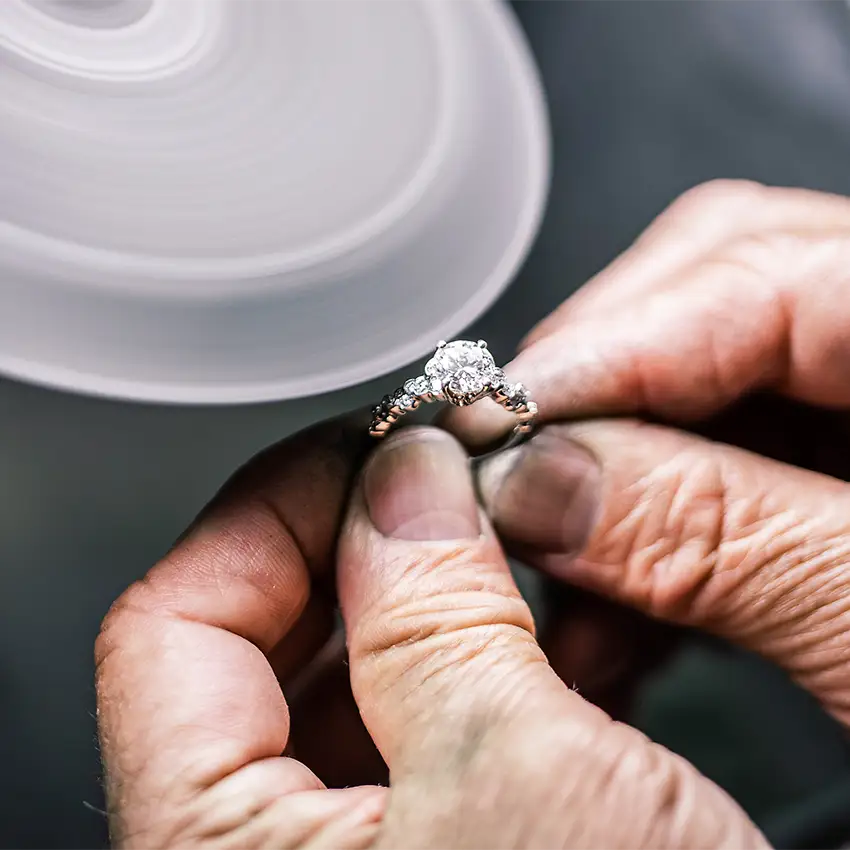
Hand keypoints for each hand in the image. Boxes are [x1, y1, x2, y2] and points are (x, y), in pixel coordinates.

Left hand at [95, 415, 767, 848]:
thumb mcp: (520, 779)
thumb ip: (434, 606)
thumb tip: (402, 470)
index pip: (173, 623)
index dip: (273, 508)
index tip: (367, 444)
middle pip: (256, 641)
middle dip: (357, 535)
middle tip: (442, 471)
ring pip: (347, 674)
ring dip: (425, 586)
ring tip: (501, 534)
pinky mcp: (430, 849)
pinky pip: (417, 718)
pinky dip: (473, 648)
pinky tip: (538, 619)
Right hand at [446, 180, 849, 730]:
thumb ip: (729, 546)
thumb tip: (542, 484)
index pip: (765, 266)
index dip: (608, 344)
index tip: (498, 424)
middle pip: (720, 292)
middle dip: (595, 394)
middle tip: (514, 478)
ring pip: (705, 385)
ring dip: (609, 479)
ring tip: (551, 577)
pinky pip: (724, 462)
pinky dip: (650, 535)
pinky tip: (609, 613)